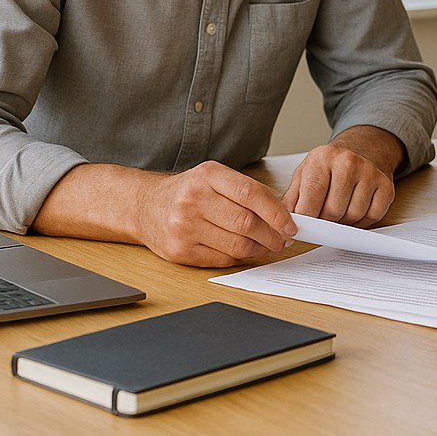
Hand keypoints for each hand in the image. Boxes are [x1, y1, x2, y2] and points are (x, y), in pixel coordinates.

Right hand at [132, 161, 298, 267]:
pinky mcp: (180, 251)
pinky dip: (240, 258)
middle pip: (246, 223)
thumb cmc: (187, 192)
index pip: (251, 194)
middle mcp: (193, 199)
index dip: (276, 212)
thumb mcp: (214, 178)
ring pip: (237, 245)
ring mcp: (184, 227)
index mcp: (207, 175)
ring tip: (268, 246)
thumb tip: (283, 215)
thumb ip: (246, 191)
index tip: (290, 224)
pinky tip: (246, 252)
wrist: (145, 206)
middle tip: (284, 239)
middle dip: (273, 235)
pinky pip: (222, 260)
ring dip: (260, 249)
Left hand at [281, 125, 402, 227]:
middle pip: (332, 211)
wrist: (363, 148)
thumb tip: (285, 223)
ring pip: (353, 215)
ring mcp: (370, 173)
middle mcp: (348, 162)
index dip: (306, 217)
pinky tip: (355, 208)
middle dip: (325, 221)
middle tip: (322, 216)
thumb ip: (293, 198)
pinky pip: (373, 216)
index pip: (311, 196)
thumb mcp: (305, 173)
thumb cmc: (331, 164)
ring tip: (339, 209)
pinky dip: (362, 220)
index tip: (303, 225)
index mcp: (323, 157)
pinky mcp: (386, 185)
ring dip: (344, 221)